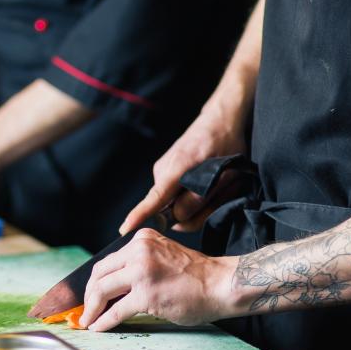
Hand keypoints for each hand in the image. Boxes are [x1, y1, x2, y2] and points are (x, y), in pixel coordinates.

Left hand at [79, 228, 236, 330]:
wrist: (221, 284)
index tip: (87, 294)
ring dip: (91, 309)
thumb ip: (138, 265)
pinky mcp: (146, 294)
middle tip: (84, 310)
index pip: (108, 261)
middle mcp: (139, 251)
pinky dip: (104, 321)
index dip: (93, 281)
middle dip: (88, 295)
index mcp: (141, 240)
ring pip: (102, 291)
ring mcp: (142, 272)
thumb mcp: (162, 257)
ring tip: (87, 320)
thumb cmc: (196, 276)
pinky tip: (98, 328)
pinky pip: (116, 311)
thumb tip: (111, 289)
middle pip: (99, 275)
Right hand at [119, 104, 246, 234]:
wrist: (219, 120)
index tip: (124, 229)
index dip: (140, 215)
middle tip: (221, 194)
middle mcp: (163, 171)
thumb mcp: (224, 174)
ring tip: (217, 185)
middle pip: (172, 212)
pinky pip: (176, 197)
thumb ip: (201, 199)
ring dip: (198, 204)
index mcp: (176, 168)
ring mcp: (162, 172)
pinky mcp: (166, 174)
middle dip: (196, 212)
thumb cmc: (226, 145)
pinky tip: (208, 182)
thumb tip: (177, 218)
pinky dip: (193, 196)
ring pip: (176, 205)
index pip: (155, 198)